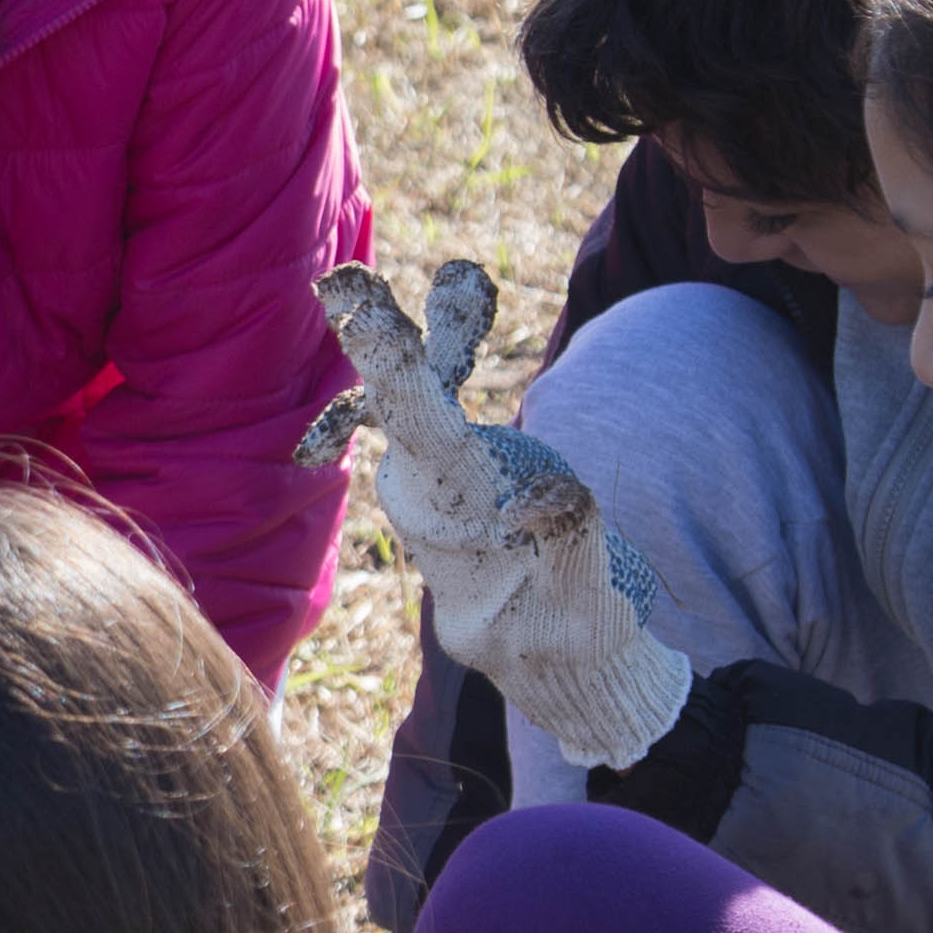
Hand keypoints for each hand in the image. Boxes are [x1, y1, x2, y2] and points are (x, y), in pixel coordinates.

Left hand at [299, 258, 695, 773]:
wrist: (562, 656)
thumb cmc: (578, 632)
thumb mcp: (585, 607)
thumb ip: (572, 547)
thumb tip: (549, 500)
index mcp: (456, 528)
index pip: (424, 441)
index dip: (403, 378)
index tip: (373, 322)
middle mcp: (432, 496)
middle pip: (404, 412)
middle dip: (382, 348)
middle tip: (346, 283)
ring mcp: (442, 474)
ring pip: (421, 393)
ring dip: (417, 329)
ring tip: (367, 276)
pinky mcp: (463, 460)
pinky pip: (448, 391)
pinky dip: (455, 336)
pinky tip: (463, 280)